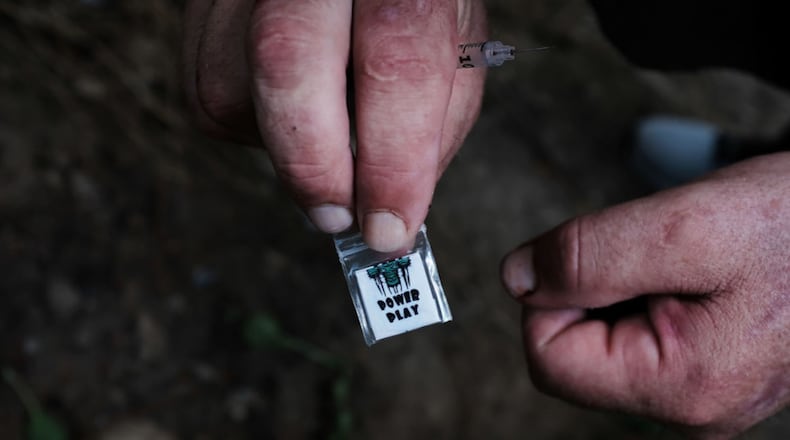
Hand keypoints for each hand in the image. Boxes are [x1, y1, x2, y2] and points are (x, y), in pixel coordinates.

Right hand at [183, 0, 486, 251]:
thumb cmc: (411, 1)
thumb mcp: (455, 43)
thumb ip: (438, 117)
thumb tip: (396, 205)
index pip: (396, 59)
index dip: (392, 159)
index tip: (390, 227)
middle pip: (287, 60)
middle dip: (315, 166)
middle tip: (338, 216)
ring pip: (232, 90)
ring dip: (284, 147)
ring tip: (325, 129)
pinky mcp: (201, 10)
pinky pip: (208, 94)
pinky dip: (254, 124)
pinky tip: (287, 104)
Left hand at [501, 153, 789, 437]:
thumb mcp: (685, 225)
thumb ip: (589, 256)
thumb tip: (516, 278)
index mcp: (681, 388)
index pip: (548, 357)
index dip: (553, 296)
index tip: (599, 257)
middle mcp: (689, 410)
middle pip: (573, 351)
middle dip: (593, 289)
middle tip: (655, 254)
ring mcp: (699, 395)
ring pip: (602, 339)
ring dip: (622, 287)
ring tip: (684, 262)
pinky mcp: (705, 372)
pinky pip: (637, 334)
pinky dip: (645, 292)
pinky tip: (691, 274)